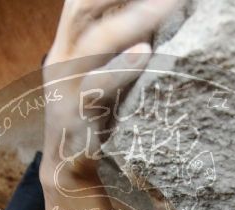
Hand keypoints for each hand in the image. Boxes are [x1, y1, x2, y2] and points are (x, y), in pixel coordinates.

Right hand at [41, 0, 182, 177]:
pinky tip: (146, 51)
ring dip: (136, 17)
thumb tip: (162, 13)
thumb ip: (126, 42)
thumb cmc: (94, 113)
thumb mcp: (108, 70)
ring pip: (98, 39)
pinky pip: (99, 83)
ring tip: (172, 0)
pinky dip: (122, 66)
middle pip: (83, 5)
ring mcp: (66, 83)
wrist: (67, 167)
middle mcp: (63, 55)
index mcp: (70, 41)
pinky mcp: (76, 111)